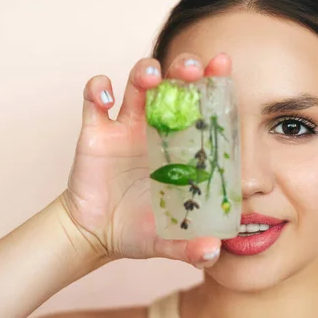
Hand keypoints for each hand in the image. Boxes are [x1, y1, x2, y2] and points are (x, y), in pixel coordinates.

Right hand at [61, 53, 231, 267]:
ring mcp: (125, 127)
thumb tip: (214, 252)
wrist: (94, 234)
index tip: (223, 64)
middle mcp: (156, 129)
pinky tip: (105, 94)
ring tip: (151, 76)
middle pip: (172, 85)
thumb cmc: (136, 230)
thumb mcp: (167, 240)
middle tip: (191, 68)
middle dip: (182, 69)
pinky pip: (94, 100)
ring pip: (136, 84)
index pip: (201, 108)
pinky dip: (98, 89)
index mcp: (180, 148)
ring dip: (144, 72)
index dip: (213, 83)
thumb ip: (189, 246)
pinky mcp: (95, 132)